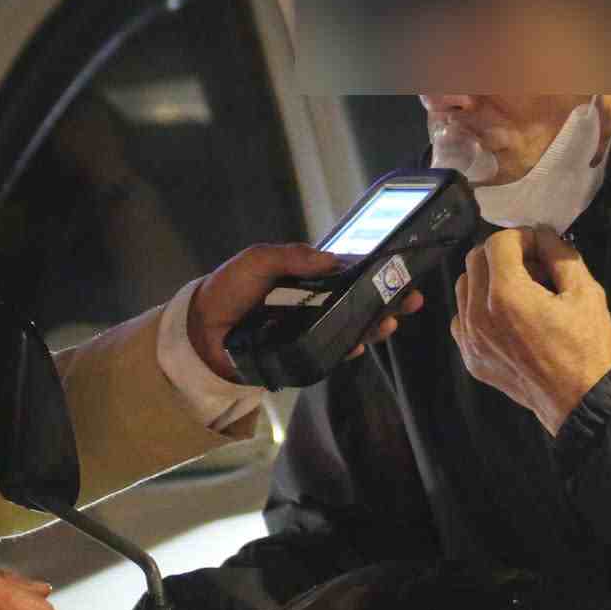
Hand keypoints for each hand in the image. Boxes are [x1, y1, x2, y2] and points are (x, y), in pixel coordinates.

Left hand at [189, 243, 423, 383]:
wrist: (200, 331)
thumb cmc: (228, 289)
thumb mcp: (258, 260)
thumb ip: (292, 255)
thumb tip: (332, 259)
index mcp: (307, 277)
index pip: (350, 273)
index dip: (376, 272)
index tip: (400, 268)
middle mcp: (314, 303)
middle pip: (360, 301)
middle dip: (388, 300)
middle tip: (411, 298)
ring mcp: (310, 329)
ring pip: (352, 327)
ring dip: (374, 326)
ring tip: (390, 322)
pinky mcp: (302, 354)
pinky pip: (331, 353)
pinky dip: (346, 350)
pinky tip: (357, 345)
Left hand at [451, 227, 610, 437]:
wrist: (578, 401)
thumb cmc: (586, 347)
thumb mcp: (587, 292)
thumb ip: (560, 254)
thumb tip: (542, 235)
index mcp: (507, 295)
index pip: (497, 242)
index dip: (522, 237)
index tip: (541, 249)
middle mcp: (478, 314)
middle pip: (475, 259)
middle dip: (503, 254)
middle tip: (532, 268)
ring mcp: (469, 338)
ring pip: (464, 286)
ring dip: (488, 279)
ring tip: (519, 292)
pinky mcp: (469, 356)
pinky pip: (462, 317)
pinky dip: (478, 308)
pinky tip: (506, 318)